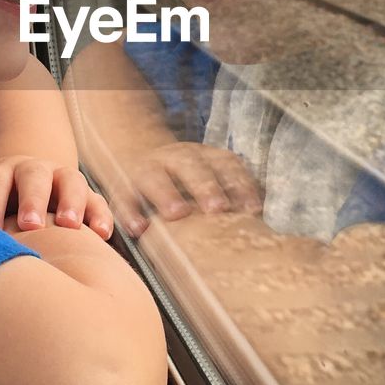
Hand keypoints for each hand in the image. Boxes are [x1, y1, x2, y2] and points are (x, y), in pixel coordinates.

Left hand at [0, 155, 113, 239]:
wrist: (23, 190)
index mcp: (0, 175)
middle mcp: (32, 170)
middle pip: (34, 177)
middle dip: (33, 200)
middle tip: (31, 225)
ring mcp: (60, 179)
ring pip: (70, 181)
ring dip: (70, 202)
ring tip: (69, 226)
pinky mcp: (84, 195)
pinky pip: (96, 200)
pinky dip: (100, 215)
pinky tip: (101, 235)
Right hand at [107, 141, 261, 235]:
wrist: (135, 155)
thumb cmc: (184, 181)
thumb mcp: (209, 176)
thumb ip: (231, 195)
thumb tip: (262, 222)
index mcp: (204, 156)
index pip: (226, 165)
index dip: (240, 185)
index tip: (252, 210)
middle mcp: (176, 158)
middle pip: (192, 167)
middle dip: (205, 186)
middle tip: (218, 208)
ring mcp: (148, 169)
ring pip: (155, 177)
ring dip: (167, 194)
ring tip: (177, 213)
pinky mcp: (122, 186)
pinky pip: (124, 198)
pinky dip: (129, 213)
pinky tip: (138, 229)